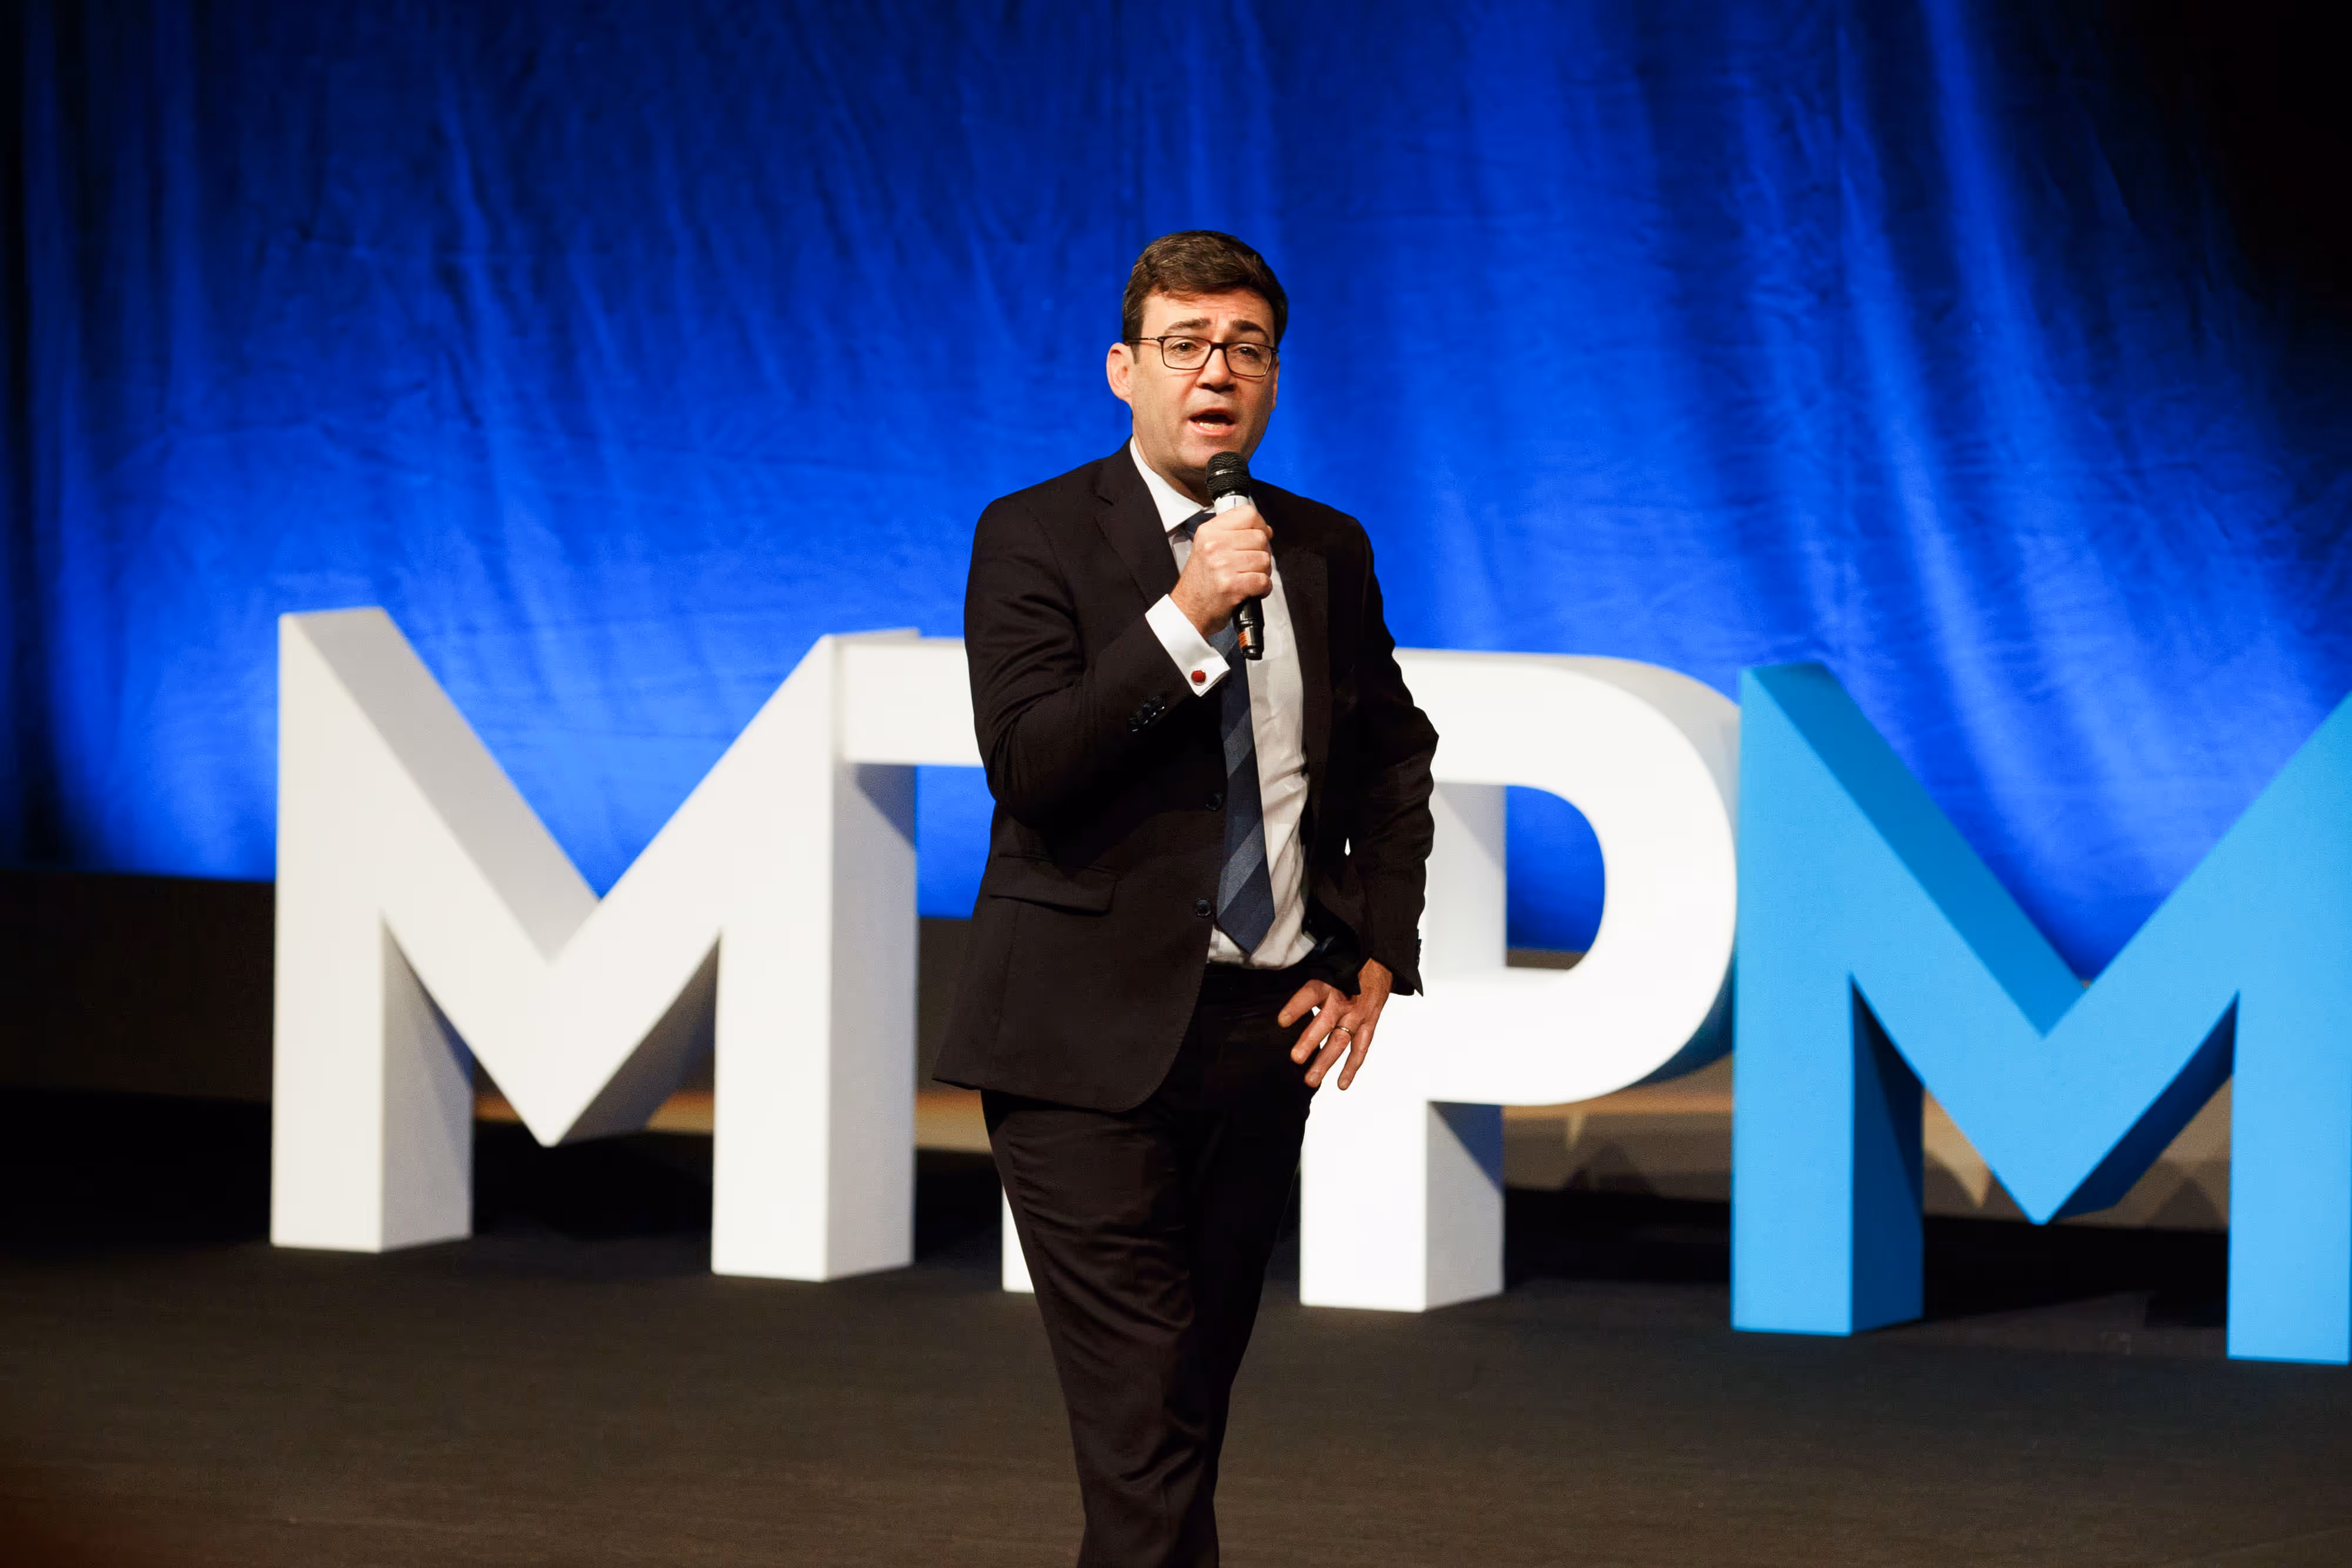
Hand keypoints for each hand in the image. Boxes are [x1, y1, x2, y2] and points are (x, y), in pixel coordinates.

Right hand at [1170, 503, 1271, 636]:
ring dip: (1263, 572)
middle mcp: (1214, 545)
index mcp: (1209, 531)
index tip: (1257, 538)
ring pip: (1265, 559)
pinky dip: (1263, 588)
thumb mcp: (1207, 547)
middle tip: (1251, 565)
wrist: (1188, 610)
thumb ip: (1233, 533)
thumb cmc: (1201, 582)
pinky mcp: (1231, 585)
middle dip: (1262, 553)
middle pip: (1260, 538)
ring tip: (1249, 578)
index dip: (1260, 526)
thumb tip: (1265, 529)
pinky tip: (1251, 590)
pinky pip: (1263, 580)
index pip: (1248, 514)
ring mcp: (1222, 565)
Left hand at [1277, 958, 1393, 1090]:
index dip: (1297, 1008)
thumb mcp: (1325, 969)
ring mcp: (1358, 1015)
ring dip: (1326, 1062)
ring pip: (1341, 1041)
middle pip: (1326, 1023)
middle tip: (1296, 1058)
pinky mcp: (1369, 1025)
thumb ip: (1307, 988)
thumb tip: (1279, 1004)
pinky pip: (1361, 1049)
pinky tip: (1341, 1084)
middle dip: (1311, 1041)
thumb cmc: (1345, 969)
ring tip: (1311, 1080)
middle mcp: (1344, 1001)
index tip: (1282, 1022)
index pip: (1310, 995)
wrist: (1378, 965)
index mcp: (1329, 984)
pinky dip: (1352, 1067)